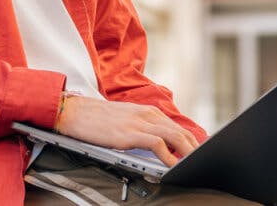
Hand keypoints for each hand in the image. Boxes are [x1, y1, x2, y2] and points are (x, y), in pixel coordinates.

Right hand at [55, 96, 198, 166]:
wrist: (75, 112)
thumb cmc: (98, 119)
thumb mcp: (127, 120)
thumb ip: (144, 130)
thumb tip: (159, 147)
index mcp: (148, 112)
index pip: (177, 127)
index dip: (191, 142)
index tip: (198, 154)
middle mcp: (147, 115)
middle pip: (180, 132)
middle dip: (194, 148)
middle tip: (201, 162)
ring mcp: (139, 123)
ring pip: (174, 136)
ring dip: (186, 152)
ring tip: (193, 165)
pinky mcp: (129, 133)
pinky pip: (156, 144)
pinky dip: (167, 156)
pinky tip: (171, 165)